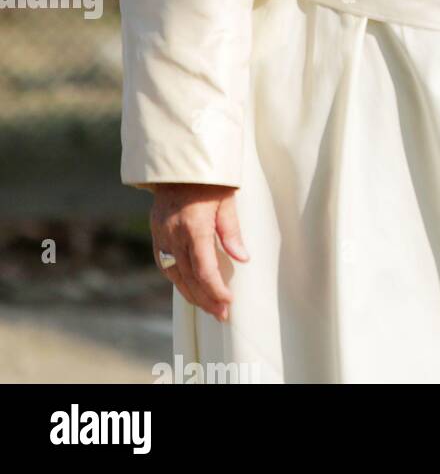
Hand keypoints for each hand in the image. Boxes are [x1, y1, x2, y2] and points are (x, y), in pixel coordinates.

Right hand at [150, 183, 249, 321]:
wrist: (179, 165)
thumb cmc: (210, 181)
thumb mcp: (227, 201)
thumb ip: (232, 231)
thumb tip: (242, 258)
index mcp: (194, 226)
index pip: (203, 268)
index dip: (215, 289)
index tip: (228, 302)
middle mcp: (174, 235)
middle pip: (189, 277)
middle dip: (206, 299)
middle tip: (222, 315)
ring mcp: (162, 236)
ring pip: (175, 275)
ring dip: (191, 294)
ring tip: (209, 308)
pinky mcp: (156, 235)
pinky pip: (165, 265)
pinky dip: (178, 280)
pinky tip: (190, 289)